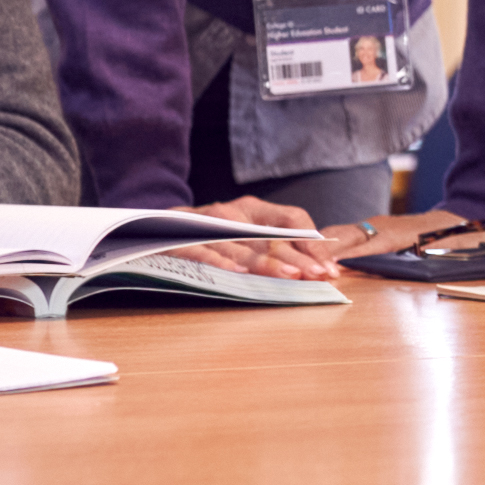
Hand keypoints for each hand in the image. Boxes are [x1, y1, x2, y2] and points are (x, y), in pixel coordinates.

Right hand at [170, 192, 348, 280]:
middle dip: (299, 258)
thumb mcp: (244, 232)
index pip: (292, 219)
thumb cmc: (210, 234)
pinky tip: (237, 272)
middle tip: (319, 276)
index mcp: (253, 208)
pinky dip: (221, 262)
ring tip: (290, 275)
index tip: (330, 267)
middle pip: (272, 237)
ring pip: (242, 246)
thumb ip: (277, 246)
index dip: (313, 243)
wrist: (154, 227)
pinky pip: (204, 252)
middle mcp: (233, 212)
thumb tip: (319, 266)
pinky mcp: (183, 240)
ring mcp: (208, 224)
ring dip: (267, 262)